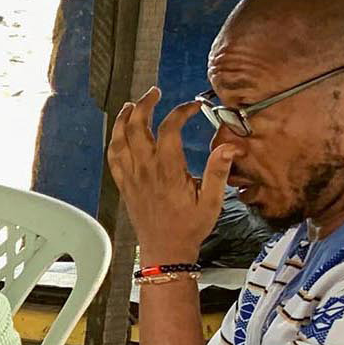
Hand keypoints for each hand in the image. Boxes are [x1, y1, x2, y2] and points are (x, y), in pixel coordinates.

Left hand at [106, 87, 238, 269]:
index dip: (180, 112)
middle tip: (154, 92)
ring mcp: (131, 177)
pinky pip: (113, 158)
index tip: (194, 106)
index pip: (169, 130)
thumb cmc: (189, 228)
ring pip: (119, 140)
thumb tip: (231, 146)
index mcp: (168, 171)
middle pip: (137, 128)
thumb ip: (218, 172)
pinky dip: (114, 140)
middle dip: (144, 105)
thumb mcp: (212, 201)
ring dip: (124, 119)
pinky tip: (120, 132)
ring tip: (133, 104)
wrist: (164, 252)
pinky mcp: (124, 185)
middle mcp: (145, 171)